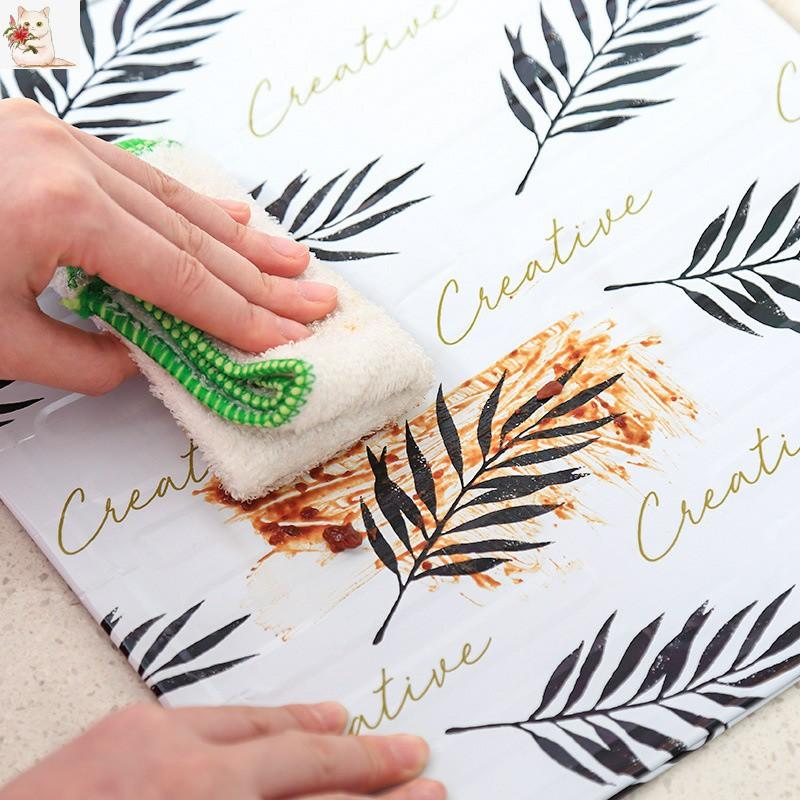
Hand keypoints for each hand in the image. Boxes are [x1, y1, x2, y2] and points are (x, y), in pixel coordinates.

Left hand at [0, 98, 337, 394]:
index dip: (238, 315)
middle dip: (259, 276)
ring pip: (172, 197)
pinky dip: (185, 202)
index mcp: (58, 210)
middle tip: (314, 299)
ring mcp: (53, 138)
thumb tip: (135, 360)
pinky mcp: (39, 136)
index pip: (178, 278)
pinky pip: (135, 172)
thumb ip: (79, 359)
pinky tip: (227, 214)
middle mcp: (67, 161)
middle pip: (191, 233)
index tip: (284, 337)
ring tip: (290, 262)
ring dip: (237, 237)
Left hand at [0, 702, 445, 799]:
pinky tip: (296, 718)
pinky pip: (220, 717)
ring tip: (359, 733)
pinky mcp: (130, 727)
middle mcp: (192, 788)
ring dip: (319, 734)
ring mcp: (158, 751)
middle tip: (418, 762)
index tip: (425, 796)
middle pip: (302, 769)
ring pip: (264, 733)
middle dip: (367, 768)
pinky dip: (266, 719)